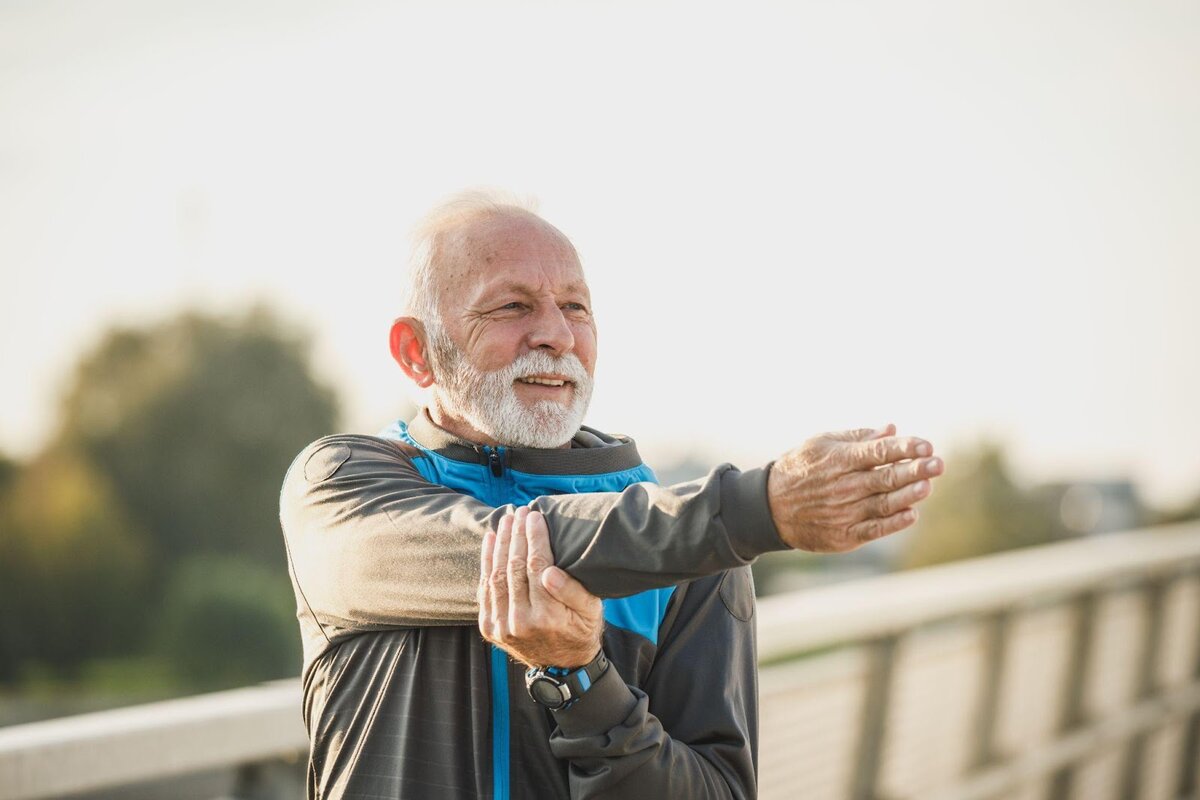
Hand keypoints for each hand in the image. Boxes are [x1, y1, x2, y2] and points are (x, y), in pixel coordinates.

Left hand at [478, 505, 603, 667]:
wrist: (561, 665)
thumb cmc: (581, 629)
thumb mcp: (590, 610)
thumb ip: (572, 591)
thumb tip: (549, 572)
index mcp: (548, 616)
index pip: (537, 566)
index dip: (534, 537)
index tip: (534, 515)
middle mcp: (521, 622)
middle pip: (514, 567)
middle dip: (516, 535)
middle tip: (519, 511)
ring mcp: (502, 626)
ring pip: (496, 575)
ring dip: (499, 544)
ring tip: (505, 520)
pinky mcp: (490, 626)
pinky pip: (485, 588)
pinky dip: (486, 562)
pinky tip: (490, 540)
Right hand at [767, 424, 943, 552]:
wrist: (770, 507)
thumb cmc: (800, 469)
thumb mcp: (821, 444)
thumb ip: (858, 438)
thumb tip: (892, 429)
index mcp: (838, 460)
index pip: (878, 452)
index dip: (904, 447)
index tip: (926, 445)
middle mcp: (843, 486)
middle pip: (885, 477)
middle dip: (915, 469)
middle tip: (938, 464)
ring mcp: (843, 512)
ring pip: (884, 503)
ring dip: (909, 494)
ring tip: (928, 486)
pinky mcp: (844, 535)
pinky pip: (874, 529)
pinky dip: (894, 522)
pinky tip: (912, 513)